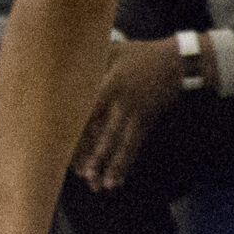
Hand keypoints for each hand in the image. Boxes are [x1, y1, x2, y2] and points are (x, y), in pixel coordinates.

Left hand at [71, 38, 182, 190]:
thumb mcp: (113, 48)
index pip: (89, 110)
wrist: (178, 62)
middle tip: (84, 175)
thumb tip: (55, 57)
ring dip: (113, 165)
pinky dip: (126, 163)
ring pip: (123, 143)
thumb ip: (89, 56)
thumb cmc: (139, 53)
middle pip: (106, 133)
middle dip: (96, 155)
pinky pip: (135, 146)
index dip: (77, 129)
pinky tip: (117, 180)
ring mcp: (137, 113)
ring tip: (103, 185)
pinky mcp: (146, 122)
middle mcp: (124, 101)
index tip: (65, 145)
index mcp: (111, 83)